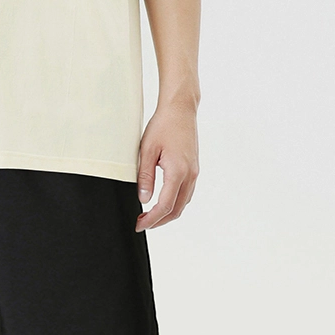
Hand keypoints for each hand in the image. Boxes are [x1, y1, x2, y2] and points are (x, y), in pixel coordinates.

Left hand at [135, 101, 199, 231]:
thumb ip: (145, 176)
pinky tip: (162, 200)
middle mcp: (190, 175)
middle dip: (159, 221)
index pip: (165, 206)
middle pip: (177, 209)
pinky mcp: (194, 168)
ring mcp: (194, 172)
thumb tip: (144, 199)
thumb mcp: (147, 150)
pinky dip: (175, 202)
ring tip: (150, 215)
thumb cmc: (162, 125)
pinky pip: (186, 193)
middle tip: (142, 223)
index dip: (152, 219)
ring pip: (183, 203)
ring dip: (168, 213)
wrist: (180, 109)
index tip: (139, 225)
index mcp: (178, 172)